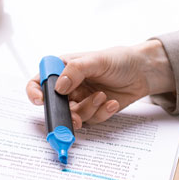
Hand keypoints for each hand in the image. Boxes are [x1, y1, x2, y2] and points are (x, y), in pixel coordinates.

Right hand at [26, 40, 175, 128]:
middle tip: (75, 118)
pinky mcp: (94, 110)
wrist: (143, 72)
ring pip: (74, 115)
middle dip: (64, 114)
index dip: (35, 92)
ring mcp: (81, 99)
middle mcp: (69, 86)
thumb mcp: (97, 60)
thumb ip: (75, 70)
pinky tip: (112, 102)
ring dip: (88, 110)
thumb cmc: (119, 60)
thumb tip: (59, 87)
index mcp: (63, 69)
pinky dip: (102, 113)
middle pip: (55, 106)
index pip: (39, 81)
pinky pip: (91, 120)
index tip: (40, 101)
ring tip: (103, 97)